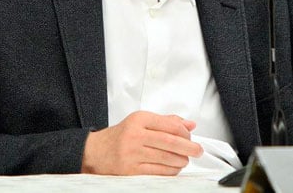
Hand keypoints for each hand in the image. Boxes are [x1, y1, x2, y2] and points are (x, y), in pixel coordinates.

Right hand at [81, 111, 203, 174]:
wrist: (94, 152)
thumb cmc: (121, 136)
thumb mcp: (140, 121)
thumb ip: (166, 122)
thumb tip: (190, 124)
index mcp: (139, 120)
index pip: (170, 125)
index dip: (185, 133)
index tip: (191, 137)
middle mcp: (135, 135)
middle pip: (170, 142)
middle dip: (189, 147)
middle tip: (198, 151)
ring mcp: (132, 154)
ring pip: (166, 158)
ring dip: (181, 161)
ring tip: (185, 160)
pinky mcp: (131, 171)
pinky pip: (158, 172)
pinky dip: (171, 171)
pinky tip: (174, 168)